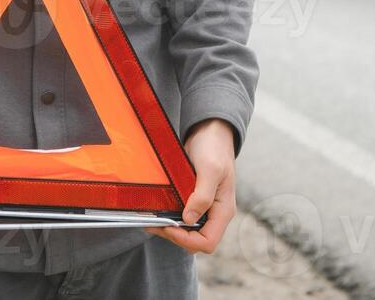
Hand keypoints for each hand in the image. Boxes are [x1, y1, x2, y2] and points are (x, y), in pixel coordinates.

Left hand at [148, 118, 235, 253]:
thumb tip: (188, 219)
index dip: (187, 239)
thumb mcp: (210, 169)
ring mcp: (204, 208)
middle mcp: (214, 213)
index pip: (208, 241)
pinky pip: (181, 217)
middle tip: (154, 223)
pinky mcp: (193, 200)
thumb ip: (202, 196)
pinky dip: (168, 217)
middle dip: (174, 235)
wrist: (210, 132)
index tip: (169, 225)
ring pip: (186, 231)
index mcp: (223, 211)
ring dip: (168, 228)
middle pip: (195, 241)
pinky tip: (156, 210)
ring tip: (150, 219)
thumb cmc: (214, 148)